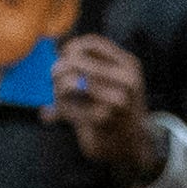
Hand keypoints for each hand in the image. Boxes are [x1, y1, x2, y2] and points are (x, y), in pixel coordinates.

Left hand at [48, 35, 159, 180]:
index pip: (92, 42)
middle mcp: (126, 78)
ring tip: (58, 99)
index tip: (61, 57)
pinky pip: (67, 107)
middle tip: (53, 79)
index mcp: (128, 64)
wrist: (133, 144)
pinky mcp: (102, 119)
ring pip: (69, 83)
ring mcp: (117, 98)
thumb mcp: (116, 80)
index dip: (69, 48)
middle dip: (57, 70)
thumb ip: (92, 64)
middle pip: (75, 61)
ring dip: (56, 91)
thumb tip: (56, 49)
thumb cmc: (118, 109)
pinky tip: (56, 115)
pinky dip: (57, 111)